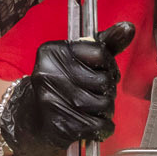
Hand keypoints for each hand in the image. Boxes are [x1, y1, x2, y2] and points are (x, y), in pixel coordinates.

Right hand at [0, 22, 135, 151]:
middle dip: (108, 90)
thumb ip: (106, 43)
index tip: (101, 70)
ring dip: (106, 110)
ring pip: (105, 104)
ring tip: (93, 108)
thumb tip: (128, 27)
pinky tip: (92, 124)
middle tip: (95, 92)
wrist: (28, 119)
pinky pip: (100, 126)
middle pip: (105, 81)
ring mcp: (53, 101)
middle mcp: (49, 74)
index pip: (101, 53)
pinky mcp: (60, 126)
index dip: (108, 65)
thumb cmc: (61, 84)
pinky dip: (104, 128)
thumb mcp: (79, 58)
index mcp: (53, 52)